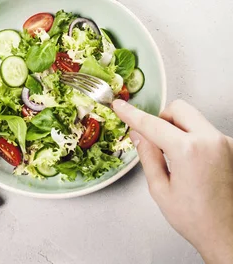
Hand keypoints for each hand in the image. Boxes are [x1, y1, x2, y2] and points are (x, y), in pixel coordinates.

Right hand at [113, 99, 232, 263]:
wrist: (227, 235)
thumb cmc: (198, 220)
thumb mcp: (161, 190)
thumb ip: (148, 156)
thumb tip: (139, 135)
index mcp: (188, 150)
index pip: (153, 124)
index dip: (132, 114)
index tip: (121, 107)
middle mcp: (210, 140)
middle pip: (178, 109)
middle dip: (162, 119)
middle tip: (156, 139)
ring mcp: (224, 142)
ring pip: (193, 118)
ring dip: (179, 129)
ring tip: (177, 157)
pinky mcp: (231, 147)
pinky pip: (205, 130)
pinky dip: (193, 137)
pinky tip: (192, 163)